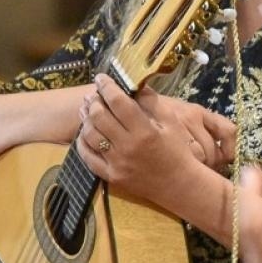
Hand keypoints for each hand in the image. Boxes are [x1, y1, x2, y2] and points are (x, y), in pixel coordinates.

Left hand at [75, 79, 231, 203]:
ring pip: (90, 135)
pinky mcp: (111, 176)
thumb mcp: (172, 122)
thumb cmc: (178, 151)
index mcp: (144, 130)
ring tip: (87, 110)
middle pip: (99, 117)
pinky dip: (82, 143)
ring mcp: (117, 163)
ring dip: (85, 119)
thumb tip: (136, 85)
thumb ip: (152, 102)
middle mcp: (127, 146)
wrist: (179, 184)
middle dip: (94, 101)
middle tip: (94, 95)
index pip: (118, 102)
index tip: (101, 78)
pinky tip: (84, 133)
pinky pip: (88, 158)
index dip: (107, 87)